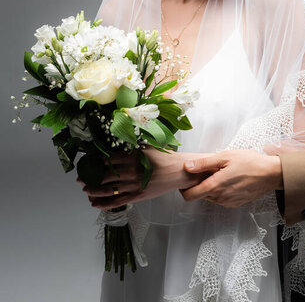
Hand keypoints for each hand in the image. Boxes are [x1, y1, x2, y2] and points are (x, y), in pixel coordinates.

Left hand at [80, 148, 210, 209]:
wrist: (179, 172)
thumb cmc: (164, 157)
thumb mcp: (147, 147)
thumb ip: (131, 148)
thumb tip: (114, 147)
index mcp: (133, 156)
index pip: (108, 160)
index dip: (95, 162)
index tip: (87, 162)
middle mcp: (132, 171)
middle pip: (105, 175)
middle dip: (90, 177)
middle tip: (80, 177)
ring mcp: (134, 185)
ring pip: (108, 190)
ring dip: (93, 191)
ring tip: (85, 189)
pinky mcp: (138, 196)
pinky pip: (117, 202)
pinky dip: (104, 203)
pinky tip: (95, 203)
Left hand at [181, 149, 282, 207]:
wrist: (270, 173)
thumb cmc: (249, 162)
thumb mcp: (225, 156)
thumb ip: (204, 163)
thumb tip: (187, 166)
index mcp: (215, 186)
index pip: (190, 196)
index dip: (184, 189)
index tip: (186, 179)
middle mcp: (220, 198)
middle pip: (200, 195)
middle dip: (199, 185)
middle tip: (206, 170)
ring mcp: (228, 202)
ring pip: (210, 197)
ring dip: (210, 187)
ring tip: (220, 172)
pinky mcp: (236, 203)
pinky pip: (221, 199)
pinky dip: (220, 191)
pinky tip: (228, 179)